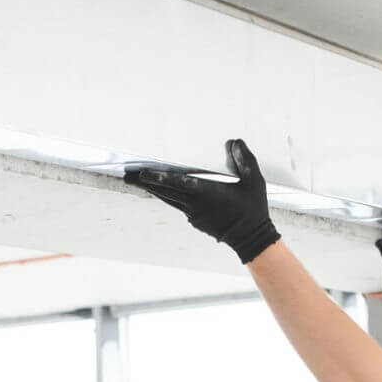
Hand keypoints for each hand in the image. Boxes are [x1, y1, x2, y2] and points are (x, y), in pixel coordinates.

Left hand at [124, 138, 280, 263]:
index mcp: (207, 193)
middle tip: (128, 175)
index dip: (158, 177)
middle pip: (165, 191)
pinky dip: (166, 196)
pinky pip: (176, 205)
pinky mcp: (195, 220)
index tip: (142, 173)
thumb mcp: (254, 181)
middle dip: (146, 182)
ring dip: (152, 189)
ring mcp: (193, 214)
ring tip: (136, 181)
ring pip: (168, 199)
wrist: (251, 239)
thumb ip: (244, 160)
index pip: (177, 183)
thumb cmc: (252, 209)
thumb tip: (234, 142)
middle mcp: (195, 205)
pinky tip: (159, 190)